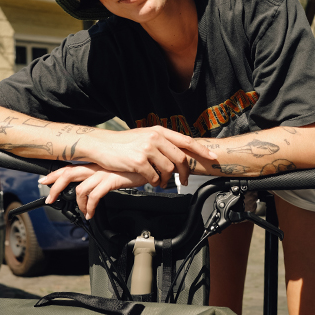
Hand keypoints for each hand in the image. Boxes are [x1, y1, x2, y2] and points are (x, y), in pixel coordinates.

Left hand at [40, 164, 146, 218]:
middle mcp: (96, 167)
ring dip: (79, 204)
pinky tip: (92, 214)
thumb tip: (97, 187)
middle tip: (49, 199)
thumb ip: (105, 177)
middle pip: (69, 173)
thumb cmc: (135, 166)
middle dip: (55, 186)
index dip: (56, 173)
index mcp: (95, 164)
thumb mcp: (116, 171)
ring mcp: (103, 173)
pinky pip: (95, 196)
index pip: (70, 166)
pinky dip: (90, 207)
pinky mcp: (111, 180)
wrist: (150, 162)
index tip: (45, 180)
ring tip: (83, 212)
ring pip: (81, 189)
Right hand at [87, 126, 216, 187]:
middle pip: (180, 159)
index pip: (186, 140)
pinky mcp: (138, 162)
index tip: (212, 158)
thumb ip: (161, 142)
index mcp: (159, 131)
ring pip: (168, 170)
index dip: (201, 150)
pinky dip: (155, 183)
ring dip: (167, 180)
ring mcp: (147, 150)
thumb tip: (177, 153)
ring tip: (162, 183)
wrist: (102, 145)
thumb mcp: (144, 136)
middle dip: (184, 173)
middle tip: (183, 181)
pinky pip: (154, 177)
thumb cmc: (123, 143)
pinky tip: (151, 182)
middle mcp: (155, 138)